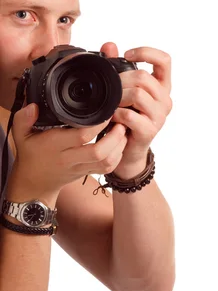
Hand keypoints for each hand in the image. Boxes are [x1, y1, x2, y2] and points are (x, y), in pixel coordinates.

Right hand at [9, 102, 127, 197]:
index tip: (106, 112)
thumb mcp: (21, 135)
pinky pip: (107, 169)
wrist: (34, 184)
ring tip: (123, 131)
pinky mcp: (87, 173)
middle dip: (115, 137)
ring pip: (106, 162)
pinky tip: (119, 144)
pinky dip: (117, 157)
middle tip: (120, 122)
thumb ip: (23, 118)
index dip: (98, 124)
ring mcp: (79, 168)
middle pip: (98, 152)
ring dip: (119, 147)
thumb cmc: (30, 155)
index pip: (81, 136)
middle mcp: (69, 158)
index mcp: (54, 146)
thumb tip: (34, 106)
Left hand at [100, 42, 172, 176]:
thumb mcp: (122, 91)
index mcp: (161, 86)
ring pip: (138, 94)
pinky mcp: (149, 131)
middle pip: (144, 77)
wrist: (126, 151)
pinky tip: (111, 117)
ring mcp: (159, 116)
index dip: (147, 52)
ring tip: (110, 103)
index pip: (165, 60)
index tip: (127, 54)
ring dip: (118, 97)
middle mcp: (165, 100)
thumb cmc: (125, 118)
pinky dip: (116, 114)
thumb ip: (117, 67)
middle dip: (122, 80)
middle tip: (110, 89)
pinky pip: (130, 116)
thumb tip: (109, 45)